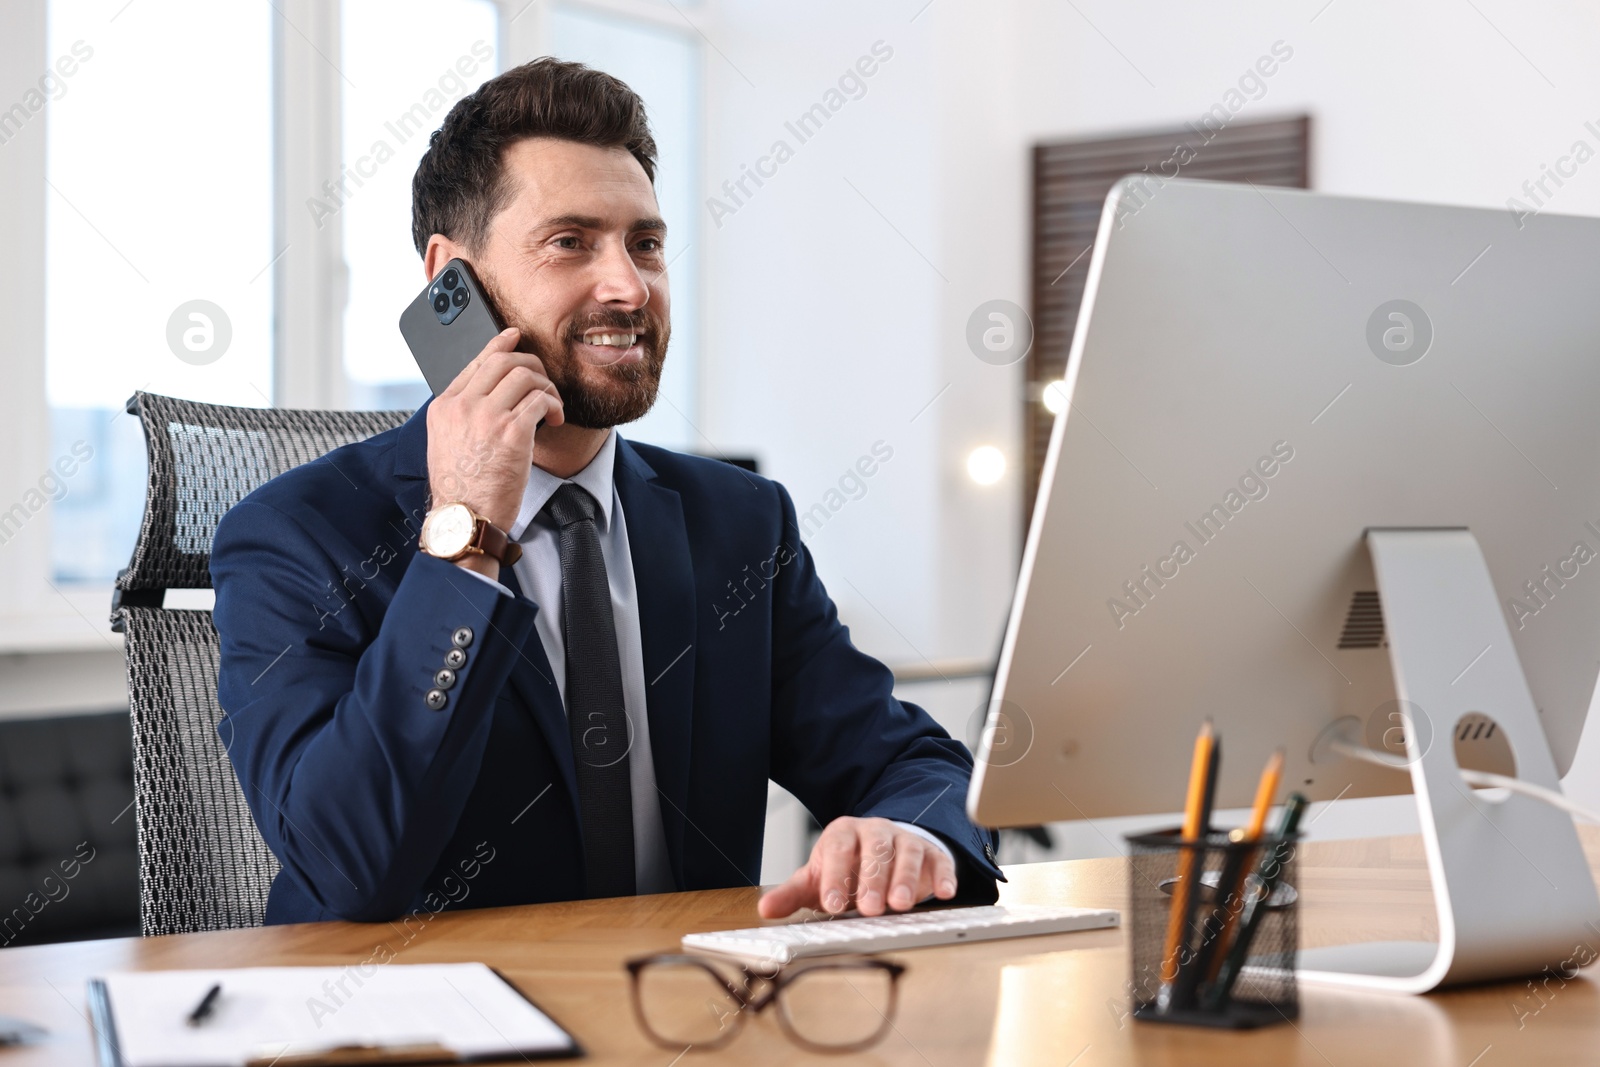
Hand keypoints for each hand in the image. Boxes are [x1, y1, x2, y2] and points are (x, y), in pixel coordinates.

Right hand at [425, 327, 564, 538]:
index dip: (500, 346)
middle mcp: (463, 406)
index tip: (515, 338)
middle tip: (544, 383)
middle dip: (532, 365)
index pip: (475, 362)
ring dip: (547, 388)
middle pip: (504, 360)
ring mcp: (487, 416)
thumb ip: (462, 416)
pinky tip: (555, 420)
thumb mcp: (446, 444)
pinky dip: (554, 406)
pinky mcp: (511, 431)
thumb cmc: (461, 490)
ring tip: (551, 409)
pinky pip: (541, 399)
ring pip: (526, 375)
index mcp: (444, 406)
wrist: (465, 519)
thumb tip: (487, 395)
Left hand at [757, 816, 957, 919]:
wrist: (881, 852)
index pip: (838, 850)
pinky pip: (939, 859)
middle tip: (869, 909)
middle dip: (873, 879)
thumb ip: (794, 894)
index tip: (831, 904)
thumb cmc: (847, 869)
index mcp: (844, 833)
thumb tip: (766, 909)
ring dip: (906, 878)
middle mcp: (875, 832)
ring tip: (901, 905)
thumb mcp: (817, 878)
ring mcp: (905, 839)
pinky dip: (944, 875)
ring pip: (908, 851)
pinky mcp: (931, 852)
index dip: (835, 876)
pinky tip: (944, 893)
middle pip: (876, 849)